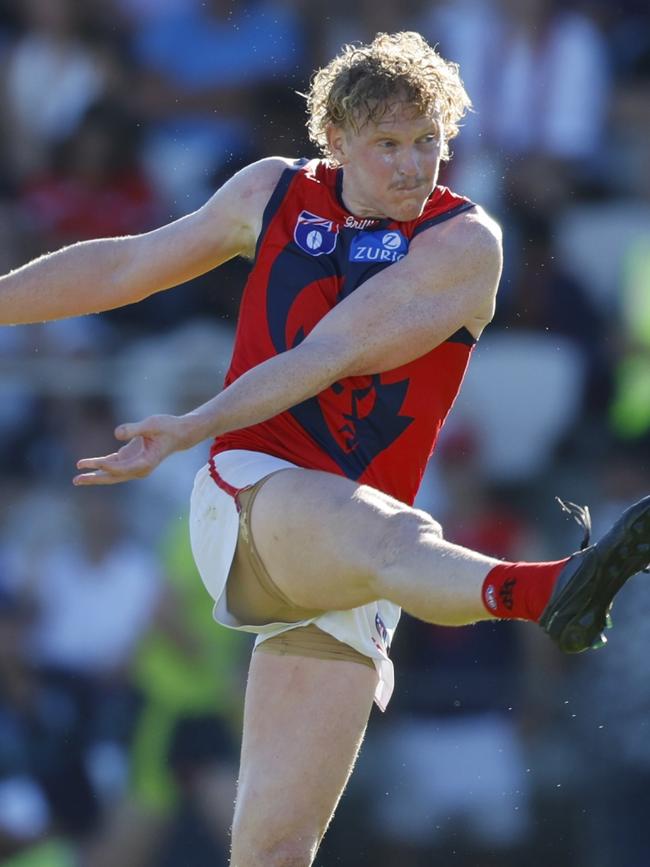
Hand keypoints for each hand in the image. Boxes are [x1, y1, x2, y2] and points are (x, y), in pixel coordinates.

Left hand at [73, 414, 190, 485]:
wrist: (177, 434)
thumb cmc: (166, 428)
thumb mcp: (152, 424)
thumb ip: (134, 428)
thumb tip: (116, 433)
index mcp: (146, 462)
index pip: (123, 468)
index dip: (108, 466)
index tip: (95, 463)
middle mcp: (139, 468)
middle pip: (113, 476)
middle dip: (95, 478)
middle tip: (76, 479)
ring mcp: (134, 465)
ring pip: (111, 473)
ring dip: (94, 474)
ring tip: (77, 477)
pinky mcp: (130, 459)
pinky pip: (112, 464)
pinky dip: (100, 465)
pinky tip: (87, 465)